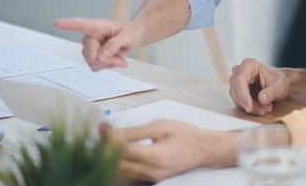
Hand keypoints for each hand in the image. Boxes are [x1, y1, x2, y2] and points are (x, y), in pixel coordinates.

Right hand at [54, 17, 141, 70]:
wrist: (133, 37)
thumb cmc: (131, 32)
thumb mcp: (128, 37)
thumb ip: (114, 45)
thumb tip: (100, 56)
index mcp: (97, 26)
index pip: (81, 24)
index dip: (69, 25)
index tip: (57, 23)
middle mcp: (90, 35)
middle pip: (90, 54)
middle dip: (107, 60)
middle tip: (120, 59)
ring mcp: (89, 47)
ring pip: (92, 62)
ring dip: (108, 64)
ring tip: (119, 57)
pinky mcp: (91, 56)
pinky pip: (94, 67)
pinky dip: (106, 67)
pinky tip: (114, 60)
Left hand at [100, 120, 235, 181]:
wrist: (203, 149)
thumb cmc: (185, 135)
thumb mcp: (161, 126)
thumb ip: (136, 131)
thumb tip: (115, 132)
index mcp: (155, 156)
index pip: (123, 149)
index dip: (109, 138)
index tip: (102, 127)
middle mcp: (151, 171)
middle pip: (118, 164)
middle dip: (106, 148)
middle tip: (102, 133)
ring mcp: (151, 177)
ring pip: (121, 171)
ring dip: (110, 157)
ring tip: (107, 141)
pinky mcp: (151, 179)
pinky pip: (129, 174)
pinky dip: (120, 163)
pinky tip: (117, 152)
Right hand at [229, 58, 290, 115]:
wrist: (280, 82)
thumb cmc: (279, 80)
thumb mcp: (279, 87)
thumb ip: (271, 93)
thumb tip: (262, 99)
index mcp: (250, 65)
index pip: (240, 81)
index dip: (243, 96)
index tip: (250, 108)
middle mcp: (240, 70)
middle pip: (237, 90)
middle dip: (249, 103)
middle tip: (263, 110)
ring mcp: (237, 80)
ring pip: (237, 97)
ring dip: (250, 106)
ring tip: (265, 109)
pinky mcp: (238, 89)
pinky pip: (239, 101)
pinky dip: (250, 107)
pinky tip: (261, 108)